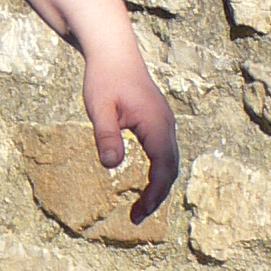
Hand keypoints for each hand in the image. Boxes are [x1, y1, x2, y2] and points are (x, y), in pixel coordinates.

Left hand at [83, 45, 179, 224]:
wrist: (113, 51)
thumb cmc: (104, 78)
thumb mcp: (99, 108)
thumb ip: (106, 135)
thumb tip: (111, 165)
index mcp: (157, 125)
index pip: (163, 169)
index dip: (153, 195)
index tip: (137, 215)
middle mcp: (167, 125)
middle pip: (171, 170)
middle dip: (157, 197)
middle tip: (136, 219)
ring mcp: (165, 122)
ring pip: (170, 162)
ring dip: (159, 186)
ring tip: (140, 207)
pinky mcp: (159, 121)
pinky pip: (165, 152)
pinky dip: (159, 172)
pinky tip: (145, 182)